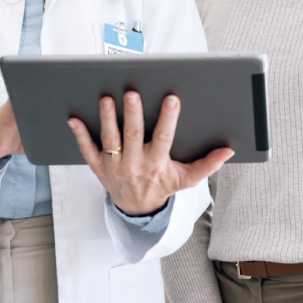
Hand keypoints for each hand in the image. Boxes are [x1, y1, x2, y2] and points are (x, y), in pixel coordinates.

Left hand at [68, 92, 233, 215]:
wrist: (137, 209)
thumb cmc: (162, 186)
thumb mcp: (186, 179)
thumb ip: (207, 164)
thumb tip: (228, 150)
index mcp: (157, 164)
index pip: (163, 138)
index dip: (168, 119)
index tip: (172, 99)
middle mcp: (134, 164)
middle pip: (133, 135)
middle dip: (132, 114)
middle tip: (131, 93)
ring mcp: (114, 166)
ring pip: (110, 139)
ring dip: (107, 119)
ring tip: (106, 99)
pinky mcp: (98, 166)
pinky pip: (86, 149)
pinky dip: (79, 135)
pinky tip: (74, 118)